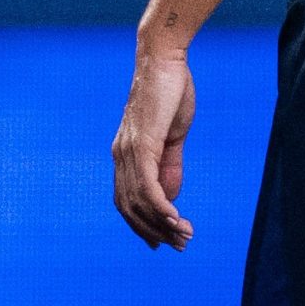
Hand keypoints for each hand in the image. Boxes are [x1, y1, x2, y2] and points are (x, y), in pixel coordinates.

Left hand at [113, 44, 195, 249]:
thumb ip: (170, 165)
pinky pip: (147, 184)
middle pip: (129, 207)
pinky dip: (160, 205)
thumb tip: (171, 195)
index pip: (126, 200)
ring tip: (184, 236)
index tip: (162, 241)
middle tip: (180, 245)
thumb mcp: (171, 135)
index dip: (141, 224)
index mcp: (125, 155)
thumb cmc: (169, 94)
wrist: (163, 60)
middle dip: (153, 231)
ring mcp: (129, 150)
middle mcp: (120, 156)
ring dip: (161, 223)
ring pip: (138, 200)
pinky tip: (175, 218)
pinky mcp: (142, 143)